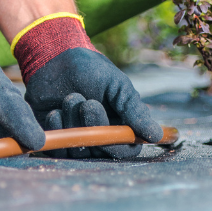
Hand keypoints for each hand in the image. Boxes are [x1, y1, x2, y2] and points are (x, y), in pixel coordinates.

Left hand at [14, 15, 162, 158]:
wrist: (55, 59)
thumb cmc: (91, 70)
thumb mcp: (118, 86)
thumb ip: (135, 110)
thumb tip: (156, 135)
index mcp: (119, 126)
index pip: (126, 150)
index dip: (117, 143)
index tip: (109, 122)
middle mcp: (99, 136)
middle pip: (100, 152)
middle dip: (93, 126)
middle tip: (87, 103)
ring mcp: (76, 139)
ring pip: (78, 150)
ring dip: (73, 123)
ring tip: (70, 98)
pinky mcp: (55, 139)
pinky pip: (57, 149)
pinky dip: (56, 129)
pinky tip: (55, 111)